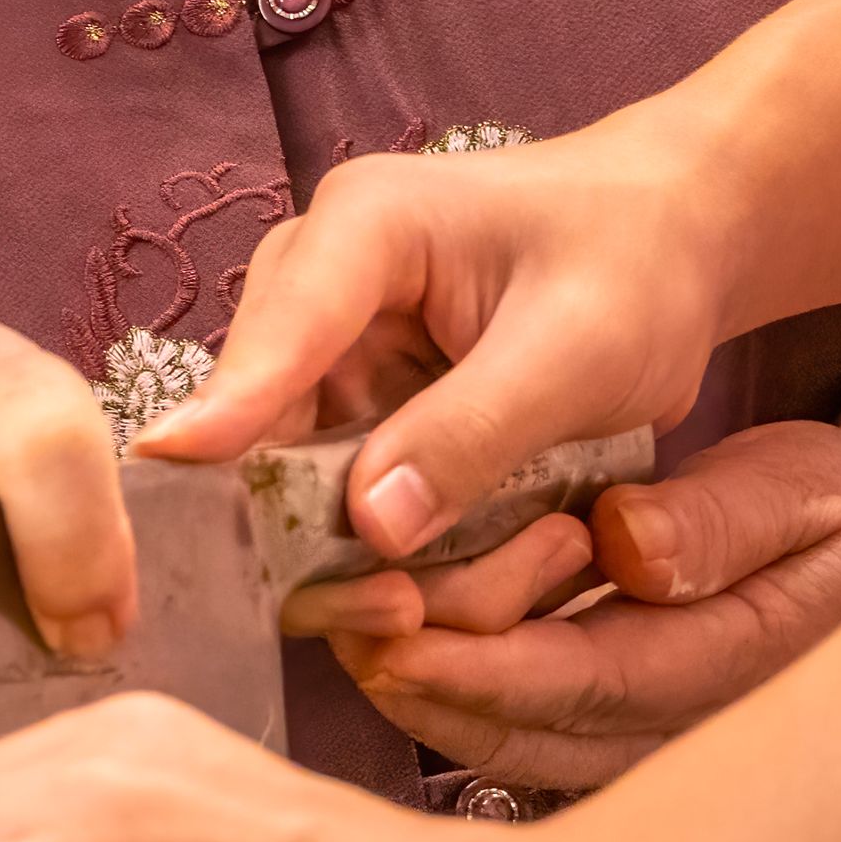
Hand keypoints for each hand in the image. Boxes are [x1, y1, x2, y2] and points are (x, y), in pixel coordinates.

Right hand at [141, 118, 743, 558]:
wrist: (675, 242)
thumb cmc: (636, 261)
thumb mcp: (578, 348)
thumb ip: (473, 433)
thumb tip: (370, 527)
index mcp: (362, 228)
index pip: (279, 328)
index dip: (226, 409)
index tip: (165, 472)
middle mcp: (315, 288)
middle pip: (265, 428)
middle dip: (323, 531)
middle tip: (410, 613)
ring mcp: (328, 357)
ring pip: (297, 484)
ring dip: (369, 557)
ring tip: (481, 589)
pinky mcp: (354, 411)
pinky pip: (340, 504)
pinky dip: (395, 553)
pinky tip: (469, 573)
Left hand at [316, 426, 840, 791]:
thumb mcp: (811, 487)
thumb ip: (720, 520)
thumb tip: (627, 547)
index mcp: (734, 663)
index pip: (582, 679)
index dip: (478, 664)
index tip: (392, 627)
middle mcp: (685, 728)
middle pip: (530, 729)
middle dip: (427, 684)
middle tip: (341, 625)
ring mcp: (655, 743)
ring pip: (519, 741)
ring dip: (430, 693)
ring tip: (351, 628)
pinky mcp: (627, 731)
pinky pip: (529, 729)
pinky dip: (458, 693)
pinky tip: (402, 642)